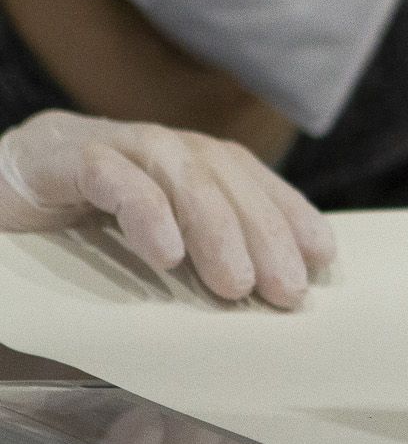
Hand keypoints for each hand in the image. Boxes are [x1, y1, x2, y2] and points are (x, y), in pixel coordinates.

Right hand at [0, 110, 335, 307]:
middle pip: (218, 171)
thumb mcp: (129, 250)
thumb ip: (183, 262)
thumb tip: (256, 301)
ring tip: (236, 285)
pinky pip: (106, 174)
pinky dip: (143, 209)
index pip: (241, 174)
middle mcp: (140, 143)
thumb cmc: (49, 241)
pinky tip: (165, 255)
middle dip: (262, 229)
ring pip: (174, 168)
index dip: (285, 209)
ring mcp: (94, 142)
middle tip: (286, 290)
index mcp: (167, 160)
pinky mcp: (48, 157)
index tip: (322, 257)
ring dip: (214, 226)